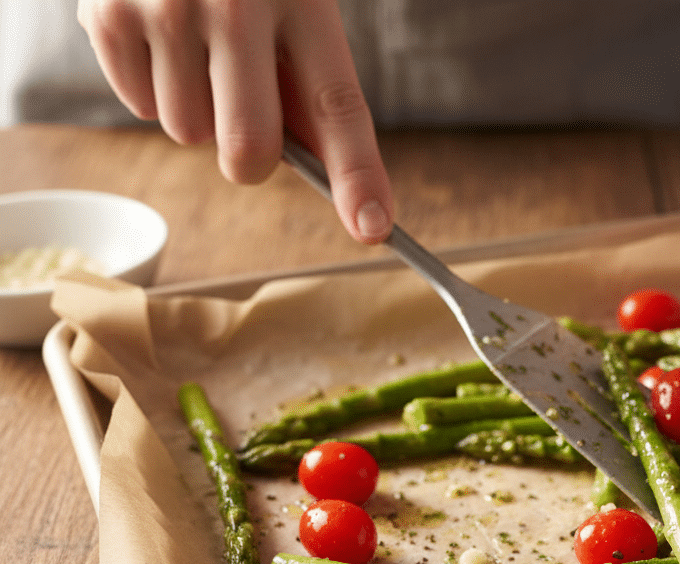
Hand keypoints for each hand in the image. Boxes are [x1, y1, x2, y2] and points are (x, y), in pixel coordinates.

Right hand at [78, 0, 392, 243]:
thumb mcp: (294, 0)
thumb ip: (308, 78)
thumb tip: (326, 169)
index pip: (337, 106)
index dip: (358, 175)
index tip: (373, 226)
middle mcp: (235, 4)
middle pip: (249, 148)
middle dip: (252, 159)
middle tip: (246, 117)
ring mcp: (165, 9)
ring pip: (189, 134)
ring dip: (198, 112)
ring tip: (197, 47)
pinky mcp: (106, 15)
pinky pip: (140, 106)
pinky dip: (153, 86)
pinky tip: (160, 35)